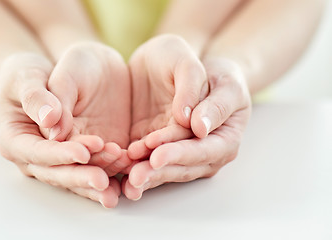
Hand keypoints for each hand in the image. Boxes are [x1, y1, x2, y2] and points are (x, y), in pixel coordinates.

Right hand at [38, 42, 131, 176]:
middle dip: (82, 178)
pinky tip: (133, 169)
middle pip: (60, 174)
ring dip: (103, 177)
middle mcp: (39, 158)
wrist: (56, 71)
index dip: (60, 155)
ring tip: (124, 170)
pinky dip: (116, 170)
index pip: (38, 153)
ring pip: (82, 175)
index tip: (82, 152)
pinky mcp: (87, 154)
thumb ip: (37, 98)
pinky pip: (101, 166)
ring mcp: (64, 158)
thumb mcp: (29, 76)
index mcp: (16, 141)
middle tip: (102, 181)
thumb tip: (50, 124)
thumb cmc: (32, 72)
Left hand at [123, 57, 251, 199]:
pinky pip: (147, 162)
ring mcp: (180, 154)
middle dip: (157, 173)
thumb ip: (212, 102)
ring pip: (163, 170)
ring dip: (144, 175)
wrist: (190, 67)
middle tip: (136, 176)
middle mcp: (205, 154)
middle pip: (181, 168)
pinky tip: (119, 171)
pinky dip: (134, 167)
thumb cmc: (215, 72)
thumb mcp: (221, 79)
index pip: (203, 151)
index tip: (157, 156)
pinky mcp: (158, 149)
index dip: (180, 155)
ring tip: (126, 179)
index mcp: (226, 139)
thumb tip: (198, 127)